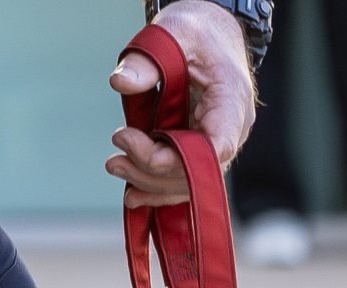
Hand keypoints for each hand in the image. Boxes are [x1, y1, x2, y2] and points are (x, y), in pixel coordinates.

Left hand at [106, 1, 255, 207]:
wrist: (211, 35)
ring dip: (150, 182)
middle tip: (114, 158)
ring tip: (115, 167)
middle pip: (199, 172)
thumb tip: (121, 83)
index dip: (177, 159)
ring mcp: (219, 142)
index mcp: (232, 102)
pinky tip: (133, 194)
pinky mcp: (202, 147)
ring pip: (190, 181)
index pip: (215, 147)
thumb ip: (147, 61)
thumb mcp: (173, 34)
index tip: (132, 141)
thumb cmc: (197, 33)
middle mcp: (232, 129)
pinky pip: (185, 178)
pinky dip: (159, 188)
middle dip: (152, 170)